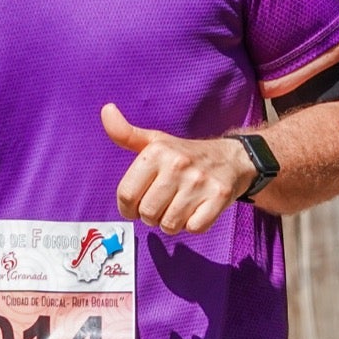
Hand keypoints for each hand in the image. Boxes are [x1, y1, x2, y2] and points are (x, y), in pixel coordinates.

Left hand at [102, 102, 249, 233]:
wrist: (231, 159)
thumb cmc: (186, 155)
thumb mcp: (155, 141)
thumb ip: (125, 133)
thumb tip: (106, 110)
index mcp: (157, 151)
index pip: (126, 195)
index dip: (128, 207)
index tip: (137, 204)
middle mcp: (178, 164)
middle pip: (147, 213)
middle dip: (152, 215)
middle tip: (163, 203)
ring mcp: (200, 181)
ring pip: (170, 225)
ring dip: (173, 222)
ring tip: (180, 205)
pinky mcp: (219, 197)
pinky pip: (194, 228)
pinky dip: (194, 225)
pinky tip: (197, 210)